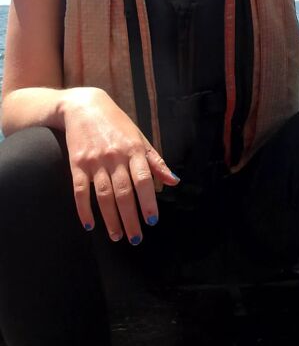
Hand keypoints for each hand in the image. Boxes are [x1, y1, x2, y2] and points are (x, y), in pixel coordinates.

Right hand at [61, 87, 179, 243]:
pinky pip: (80, 191)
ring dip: (111, 219)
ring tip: (117, 236)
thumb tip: (174, 182)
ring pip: (103, 195)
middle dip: (131, 217)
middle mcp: (115, 156)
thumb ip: (156, 162)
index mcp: (134, 150)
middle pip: (124, 192)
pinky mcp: (77, 164)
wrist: (84, 107)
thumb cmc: (117, 125)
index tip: (152, 220)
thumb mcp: (140, 139)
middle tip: (135, 238)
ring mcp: (95, 161)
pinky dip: (84, 209)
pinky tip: (90, 225)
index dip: (148, 201)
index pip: (144, 180)